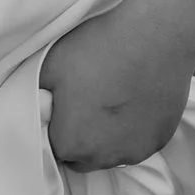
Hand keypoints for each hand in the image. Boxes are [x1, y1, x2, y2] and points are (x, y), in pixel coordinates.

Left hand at [38, 6, 194, 171]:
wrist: (152, 37)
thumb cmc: (97, 49)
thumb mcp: (48, 66)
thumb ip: (36, 96)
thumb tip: (37, 107)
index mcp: (71, 144)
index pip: (51, 148)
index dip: (53, 127)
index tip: (59, 108)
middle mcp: (103, 157)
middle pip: (81, 157)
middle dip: (77, 138)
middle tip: (81, 104)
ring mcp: (135, 152)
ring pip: (110, 153)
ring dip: (105, 137)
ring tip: (108, 101)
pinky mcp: (159, 141)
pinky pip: (136, 143)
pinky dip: (131, 130)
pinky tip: (131, 102)